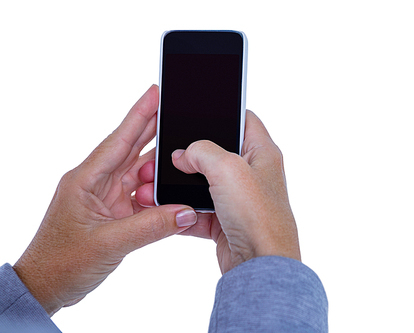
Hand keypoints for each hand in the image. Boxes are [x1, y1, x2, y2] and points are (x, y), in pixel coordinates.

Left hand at [13, 85, 197, 315]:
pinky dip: (156, 193)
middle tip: (176, 110)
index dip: (139, 115)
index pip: (118, 140)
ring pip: (137, 172)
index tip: (155, 93)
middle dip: (153, 129)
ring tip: (182, 156)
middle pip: (130, 149)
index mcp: (85, 180)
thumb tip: (186, 212)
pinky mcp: (112, 212)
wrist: (46, 286)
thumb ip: (151, 227)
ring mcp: (104, 197)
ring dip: (158, 167)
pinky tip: (171, 190)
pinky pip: (140, 195)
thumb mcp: (109, 244)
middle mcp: (95, 183)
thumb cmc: (60, 263)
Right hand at [136, 111, 300, 273]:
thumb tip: (183, 154)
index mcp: (262, 153)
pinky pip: (198, 209)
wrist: (260, 265)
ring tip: (157, 184)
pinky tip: (167, 208)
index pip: (244, 120)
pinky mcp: (226, 221)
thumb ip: (202, 151)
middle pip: (216, 153)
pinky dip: (183, 209)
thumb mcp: (228, 169)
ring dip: (181, 185)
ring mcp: (238, 198)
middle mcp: (252, 174)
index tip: (197, 112)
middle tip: (168, 153)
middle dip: (190, 154)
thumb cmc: (259, 217)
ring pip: (203, 183)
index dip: (222, 114)